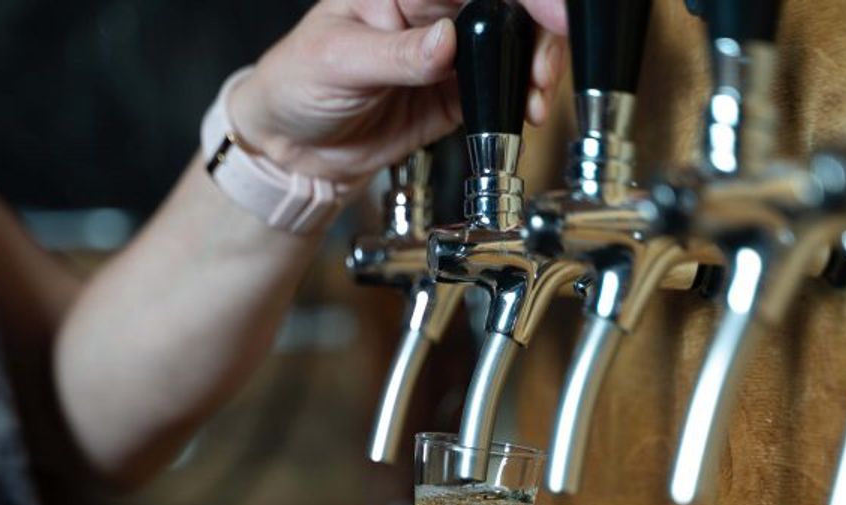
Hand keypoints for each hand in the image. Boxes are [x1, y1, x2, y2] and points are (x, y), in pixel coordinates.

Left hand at [229, 0, 567, 182]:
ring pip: (512, 44)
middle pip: (505, 5)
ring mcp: (449, 51)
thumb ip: (396, 55)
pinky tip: (524, 111)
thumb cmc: (299, 84)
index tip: (549, 13)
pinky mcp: (455, 93)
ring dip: (534, 66)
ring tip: (535, 96)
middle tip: (543, 68)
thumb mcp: (339, 61)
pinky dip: (519, 100)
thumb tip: (446, 42)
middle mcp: (432, 8)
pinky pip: (499, 90)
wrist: (296, 149)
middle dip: (538, 30)